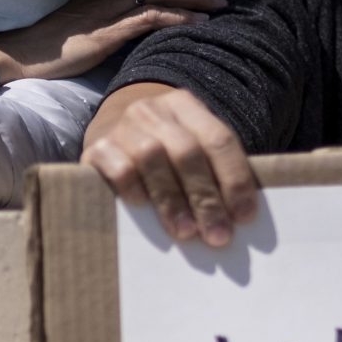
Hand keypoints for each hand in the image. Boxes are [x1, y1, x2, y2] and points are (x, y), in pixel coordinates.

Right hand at [0, 0, 231, 82]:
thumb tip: (145, 17)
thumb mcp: (88, 18)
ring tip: (222, 3)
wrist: (21, 53)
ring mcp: (107, 7)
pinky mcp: (105, 31)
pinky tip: (200, 23)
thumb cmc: (54, 42)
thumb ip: (115, 11)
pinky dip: (178, 17)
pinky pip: (149, 17)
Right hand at [81, 83, 258, 247]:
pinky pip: (118, 169)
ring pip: (152, 158)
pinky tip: (145, 209)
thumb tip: (238, 217)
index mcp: (186, 106)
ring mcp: (122, 127)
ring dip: (172, 200)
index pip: (218, 139)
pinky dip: (134, 190)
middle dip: (205, 197)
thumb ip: (213, 173)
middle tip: (218, 235)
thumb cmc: (163, 157)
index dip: (234, 178)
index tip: (244, 216)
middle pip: (186, 152)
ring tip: (186, 232)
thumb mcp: (191, 151)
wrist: (110, 138)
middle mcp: (153, 111)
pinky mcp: (96, 148)